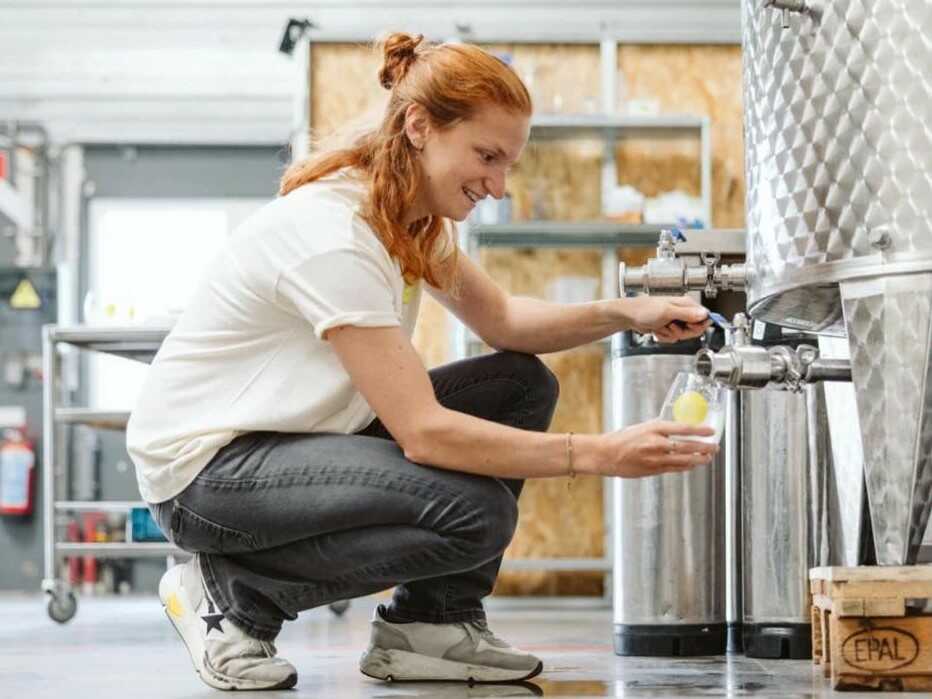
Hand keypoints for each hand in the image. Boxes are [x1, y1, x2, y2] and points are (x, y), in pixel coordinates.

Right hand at [591, 420, 718, 477]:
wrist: (605, 454)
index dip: (700, 430)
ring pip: (685, 460)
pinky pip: (675, 468)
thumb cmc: (620, 439)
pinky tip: (693, 465)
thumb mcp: (641, 427)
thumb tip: (674, 429)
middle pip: (688, 446)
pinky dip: (687, 466)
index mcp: (654, 428)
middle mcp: (657, 443)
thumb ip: (658, 429)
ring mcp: (656, 458)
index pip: (683, 428)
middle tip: (715, 446)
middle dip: (705, 447)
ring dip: (700, 459)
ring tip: (708, 457)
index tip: (711, 431)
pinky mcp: (653, 470)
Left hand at [624, 295, 710, 342]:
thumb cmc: (644, 309)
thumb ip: (687, 314)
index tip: (689, 327)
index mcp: (686, 304)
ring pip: (683, 335)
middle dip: (682, 332)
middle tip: (672, 328)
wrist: (629, 316)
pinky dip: (665, 337)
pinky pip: (674, 337)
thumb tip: (704, 314)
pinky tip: (658, 330)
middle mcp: (683, 311)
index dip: (698, 326)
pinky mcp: (669, 327)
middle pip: (695, 329)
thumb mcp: (667, 311)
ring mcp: (676, 320)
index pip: (704, 317)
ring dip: (671, 335)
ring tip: (662, 327)